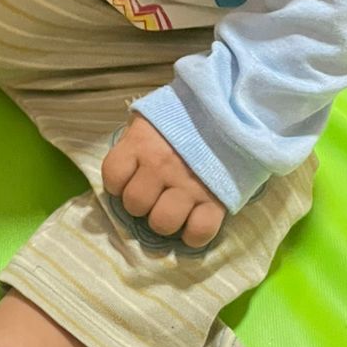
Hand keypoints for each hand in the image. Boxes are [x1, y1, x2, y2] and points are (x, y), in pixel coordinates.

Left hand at [102, 115, 225, 249]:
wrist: (233, 111)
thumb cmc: (185, 116)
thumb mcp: (152, 118)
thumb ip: (135, 140)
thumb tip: (123, 169)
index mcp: (141, 143)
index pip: (113, 176)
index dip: (118, 183)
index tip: (129, 180)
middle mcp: (161, 166)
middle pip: (136, 204)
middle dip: (141, 204)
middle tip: (154, 195)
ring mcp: (189, 185)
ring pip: (163, 222)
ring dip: (164, 220)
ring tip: (172, 209)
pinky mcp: (216, 200)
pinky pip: (198, 232)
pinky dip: (193, 235)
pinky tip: (192, 222)